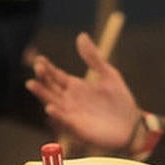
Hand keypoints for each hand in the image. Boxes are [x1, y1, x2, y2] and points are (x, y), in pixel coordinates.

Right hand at [25, 32, 141, 154]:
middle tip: (38, 68)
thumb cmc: (121, 102)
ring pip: (51, 102)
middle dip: (42, 78)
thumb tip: (81, 36)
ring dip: (42, 94)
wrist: (132, 126)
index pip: (55, 75)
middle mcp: (70, 100)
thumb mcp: (109, 75)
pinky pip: (64, 121)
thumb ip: (94, 58)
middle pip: (49, 88)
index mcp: (76, 87)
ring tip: (32, 84)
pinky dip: (56, 115)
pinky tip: (50, 107)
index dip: (47, 67)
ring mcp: (72, 114)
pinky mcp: (77, 128)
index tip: (40, 59)